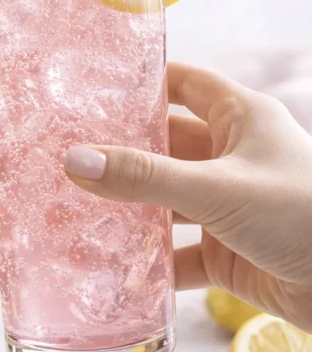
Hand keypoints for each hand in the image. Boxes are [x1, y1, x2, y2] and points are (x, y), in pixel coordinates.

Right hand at [64, 63, 311, 332]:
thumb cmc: (301, 213)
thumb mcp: (215, 188)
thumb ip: (143, 177)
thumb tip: (74, 159)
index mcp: (241, 119)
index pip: (182, 84)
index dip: (140, 84)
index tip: (89, 89)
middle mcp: (234, 158)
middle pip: (165, 147)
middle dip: (120, 154)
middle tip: (64, 157)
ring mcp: (230, 207)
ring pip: (168, 202)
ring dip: (130, 210)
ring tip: (73, 211)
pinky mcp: (230, 253)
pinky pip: (179, 254)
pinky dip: (150, 262)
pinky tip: (111, 268)